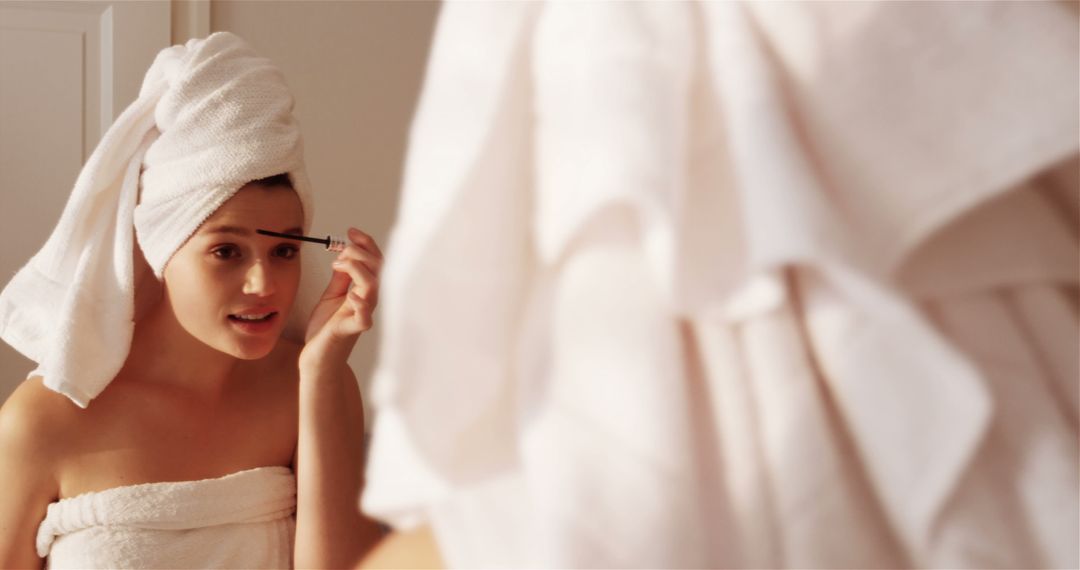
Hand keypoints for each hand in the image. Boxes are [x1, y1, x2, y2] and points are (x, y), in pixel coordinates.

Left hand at [300, 227, 382, 369]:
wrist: (318, 356)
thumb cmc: (326, 327)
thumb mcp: (331, 295)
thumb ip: (341, 277)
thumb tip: (344, 254)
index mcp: (365, 289)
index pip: (375, 261)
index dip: (365, 243)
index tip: (350, 231)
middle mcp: (369, 300)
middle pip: (378, 268)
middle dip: (359, 251)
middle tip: (339, 251)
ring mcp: (364, 314)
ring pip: (373, 285)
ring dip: (357, 268)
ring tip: (338, 265)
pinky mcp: (354, 329)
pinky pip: (364, 316)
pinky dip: (359, 302)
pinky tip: (349, 295)